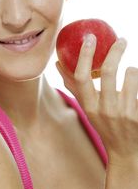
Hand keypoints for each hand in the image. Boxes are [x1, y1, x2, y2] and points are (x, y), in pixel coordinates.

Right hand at [56, 34, 137, 165]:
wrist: (126, 151)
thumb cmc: (104, 124)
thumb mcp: (87, 107)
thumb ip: (73, 86)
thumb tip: (57, 63)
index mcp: (88, 106)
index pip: (81, 77)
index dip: (84, 55)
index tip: (89, 37)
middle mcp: (104, 109)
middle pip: (108, 71)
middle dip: (115, 51)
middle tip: (121, 40)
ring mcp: (124, 113)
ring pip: (130, 75)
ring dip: (132, 69)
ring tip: (131, 72)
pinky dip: (137, 78)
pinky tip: (135, 83)